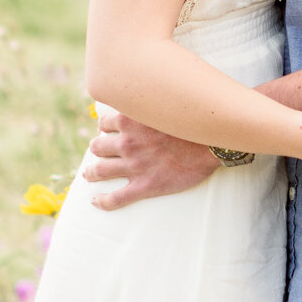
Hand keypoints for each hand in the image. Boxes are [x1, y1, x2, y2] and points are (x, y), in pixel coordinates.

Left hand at [81, 107, 219, 210]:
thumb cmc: (192, 122)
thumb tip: (143, 99)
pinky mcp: (145, 186)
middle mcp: (127, 143)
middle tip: (99, 152)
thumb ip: (149, 103)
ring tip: (89, 174)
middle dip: (97, 149)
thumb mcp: (165, 104)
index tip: (107, 132)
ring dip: (91, 173)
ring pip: (100, 171)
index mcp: (130, 120)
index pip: (104, 124)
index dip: (105, 128)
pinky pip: (116, 198)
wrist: (213, 144)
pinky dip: (102, 201)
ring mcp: (134, 166)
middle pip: (98, 147)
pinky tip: (95, 202)